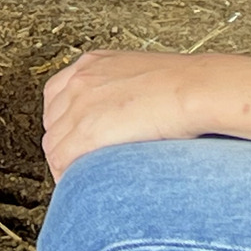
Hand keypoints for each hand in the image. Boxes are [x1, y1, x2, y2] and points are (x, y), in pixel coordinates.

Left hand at [41, 50, 214, 179]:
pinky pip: (61, 159)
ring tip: (80, 179)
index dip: (64, 121)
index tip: (75, 137)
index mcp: (93, 64)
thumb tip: (136, 113)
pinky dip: (65, 175)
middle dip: (64, 142)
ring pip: (54, 142)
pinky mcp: (87, 132)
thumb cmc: (187, 86)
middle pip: (53, 120)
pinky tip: (78, 187)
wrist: (196, 89)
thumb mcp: (146, 76)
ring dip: (65, 162)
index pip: (57, 94)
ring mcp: (79, 105)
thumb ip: (129, 91)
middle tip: (79, 162)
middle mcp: (80, 81)